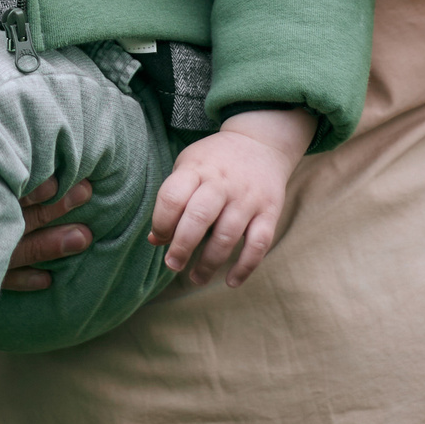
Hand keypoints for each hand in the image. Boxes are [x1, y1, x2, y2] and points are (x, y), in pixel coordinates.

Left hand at [148, 107, 316, 286]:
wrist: (261, 142)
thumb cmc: (215, 161)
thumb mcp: (188, 167)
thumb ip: (172, 200)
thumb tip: (154, 240)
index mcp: (197, 168)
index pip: (172, 196)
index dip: (162, 222)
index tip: (160, 237)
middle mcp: (222, 182)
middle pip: (198, 217)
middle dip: (182, 247)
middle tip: (173, 265)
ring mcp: (247, 197)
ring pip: (227, 235)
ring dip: (209, 263)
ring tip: (196, 278)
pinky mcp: (270, 211)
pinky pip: (259, 244)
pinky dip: (245, 266)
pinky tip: (231, 281)